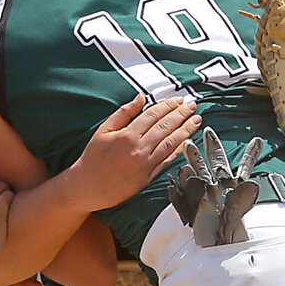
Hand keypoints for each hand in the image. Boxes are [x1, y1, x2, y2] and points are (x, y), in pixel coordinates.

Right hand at [67, 94, 200, 211]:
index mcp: (127, 135)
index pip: (153, 115)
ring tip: (196, 119)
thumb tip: (141, 98)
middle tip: (192, 105)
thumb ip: (123, 113)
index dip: (167, 106)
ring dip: (186, 129)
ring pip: (171, 142)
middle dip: (181, 114)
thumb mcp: (103, 130)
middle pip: (165, 127)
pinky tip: (188, 139)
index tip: (178, 100)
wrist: (88, 187)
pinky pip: (168, 159)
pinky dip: (179, 148)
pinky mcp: (149, 176)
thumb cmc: (93, 158)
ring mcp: (146, 163)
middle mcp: (139, 149)